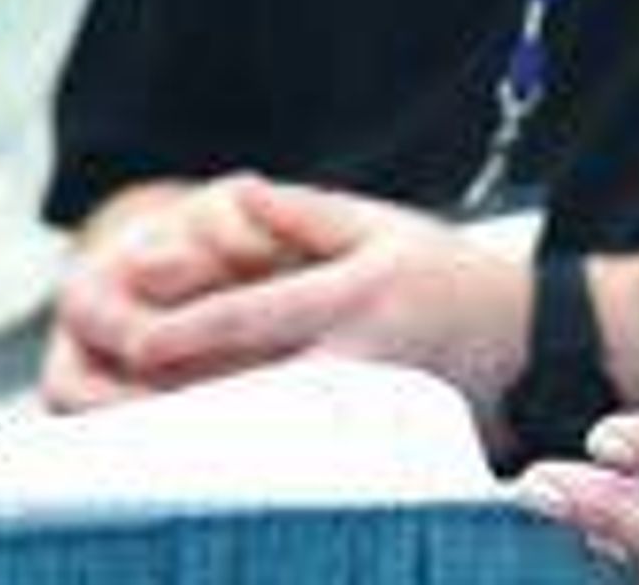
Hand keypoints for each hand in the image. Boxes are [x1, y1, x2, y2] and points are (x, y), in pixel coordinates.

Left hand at [48, 176, 528, 416]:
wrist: (520, 338)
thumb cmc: (443, 274)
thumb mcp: (376, 222)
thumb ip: (298, 212)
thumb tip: (232, 192)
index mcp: (354, 296)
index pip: (258, 317)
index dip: (193, 328)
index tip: (138, 337)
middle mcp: (354, 358)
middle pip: (248, 389)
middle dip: (180, 395)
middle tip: (118, 392)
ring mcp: (360, 406)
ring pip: (264, 428)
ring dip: (202, 427)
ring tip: (142, 423)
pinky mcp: (362, 438)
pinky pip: (287, 446)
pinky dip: (239, 444)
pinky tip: (198, 444)